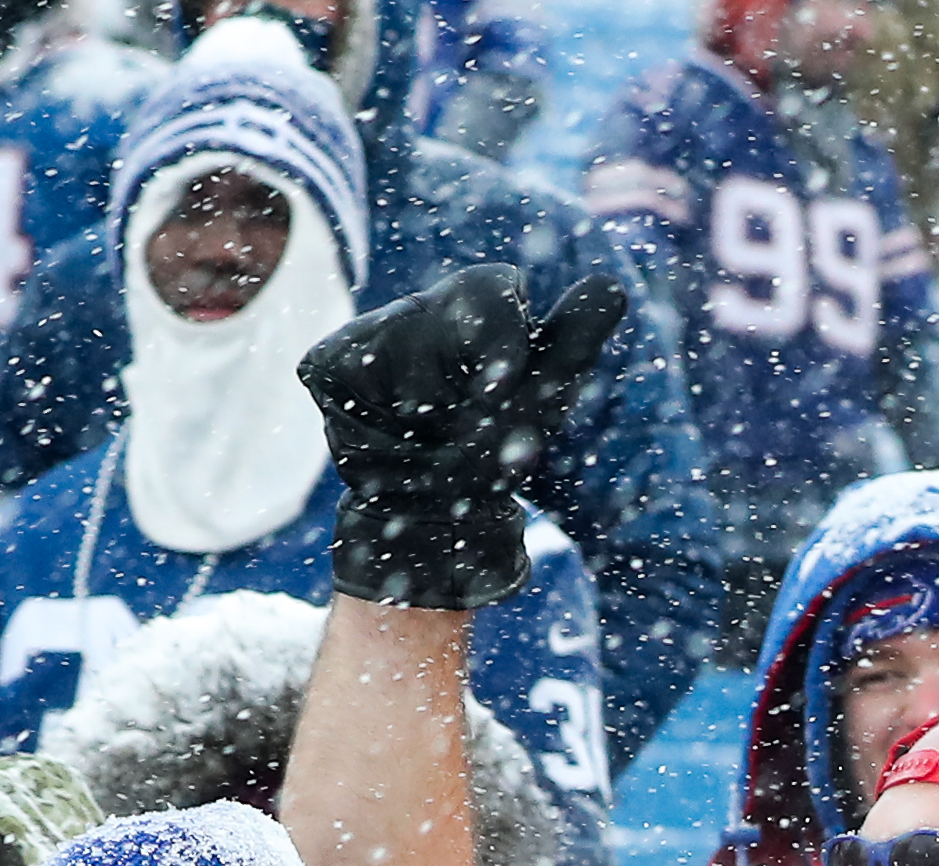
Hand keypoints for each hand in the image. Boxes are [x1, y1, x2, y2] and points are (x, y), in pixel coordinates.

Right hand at [296, 262, 628, 612]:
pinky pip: (343, 380)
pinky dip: (370, 426)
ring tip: (436, 442)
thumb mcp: (545, 395)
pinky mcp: (326, 363)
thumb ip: (575, 339)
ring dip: (421, 418)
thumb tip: (611, 286)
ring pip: (393, 363)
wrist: (437, 505)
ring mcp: (370, 332)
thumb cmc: (498, 440)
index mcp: (482, 303)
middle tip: (477, 423)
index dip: (499, 342)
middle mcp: (423, 308)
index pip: (490, 298)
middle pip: (436, 323)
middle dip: (458, 389)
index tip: (502, 389)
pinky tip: (389, 441)